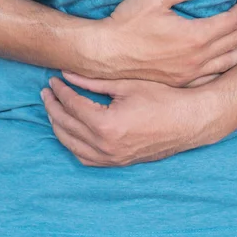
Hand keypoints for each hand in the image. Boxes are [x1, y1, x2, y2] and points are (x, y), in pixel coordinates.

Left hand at [40, 71, 223, 166]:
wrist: (189, 122)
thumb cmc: (163, 99)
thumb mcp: (126, 86)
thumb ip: (93, 81)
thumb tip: (67, 74)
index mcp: (105, 124)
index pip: (72, 106)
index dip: (60, 91)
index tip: (52, 80)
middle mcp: (105, 146)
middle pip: (66, 125)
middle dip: (53, 107)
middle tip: (47, 93)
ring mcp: (111, 158)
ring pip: (71, 145)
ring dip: (58, 127)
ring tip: (54, 110)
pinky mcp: (118, 163)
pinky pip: (85, 158)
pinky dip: (73, 145)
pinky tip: (70, 132)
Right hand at [77, 0, 236, 86]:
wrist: (105, 53)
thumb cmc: (127, 23)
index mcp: (195, 36)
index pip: (231, 21)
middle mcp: (197, 58)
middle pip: (235, 42)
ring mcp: (189, 73)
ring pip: (228, 63)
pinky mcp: (180, 82)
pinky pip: (212, 78)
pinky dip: (226, 68)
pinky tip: (227, 63)